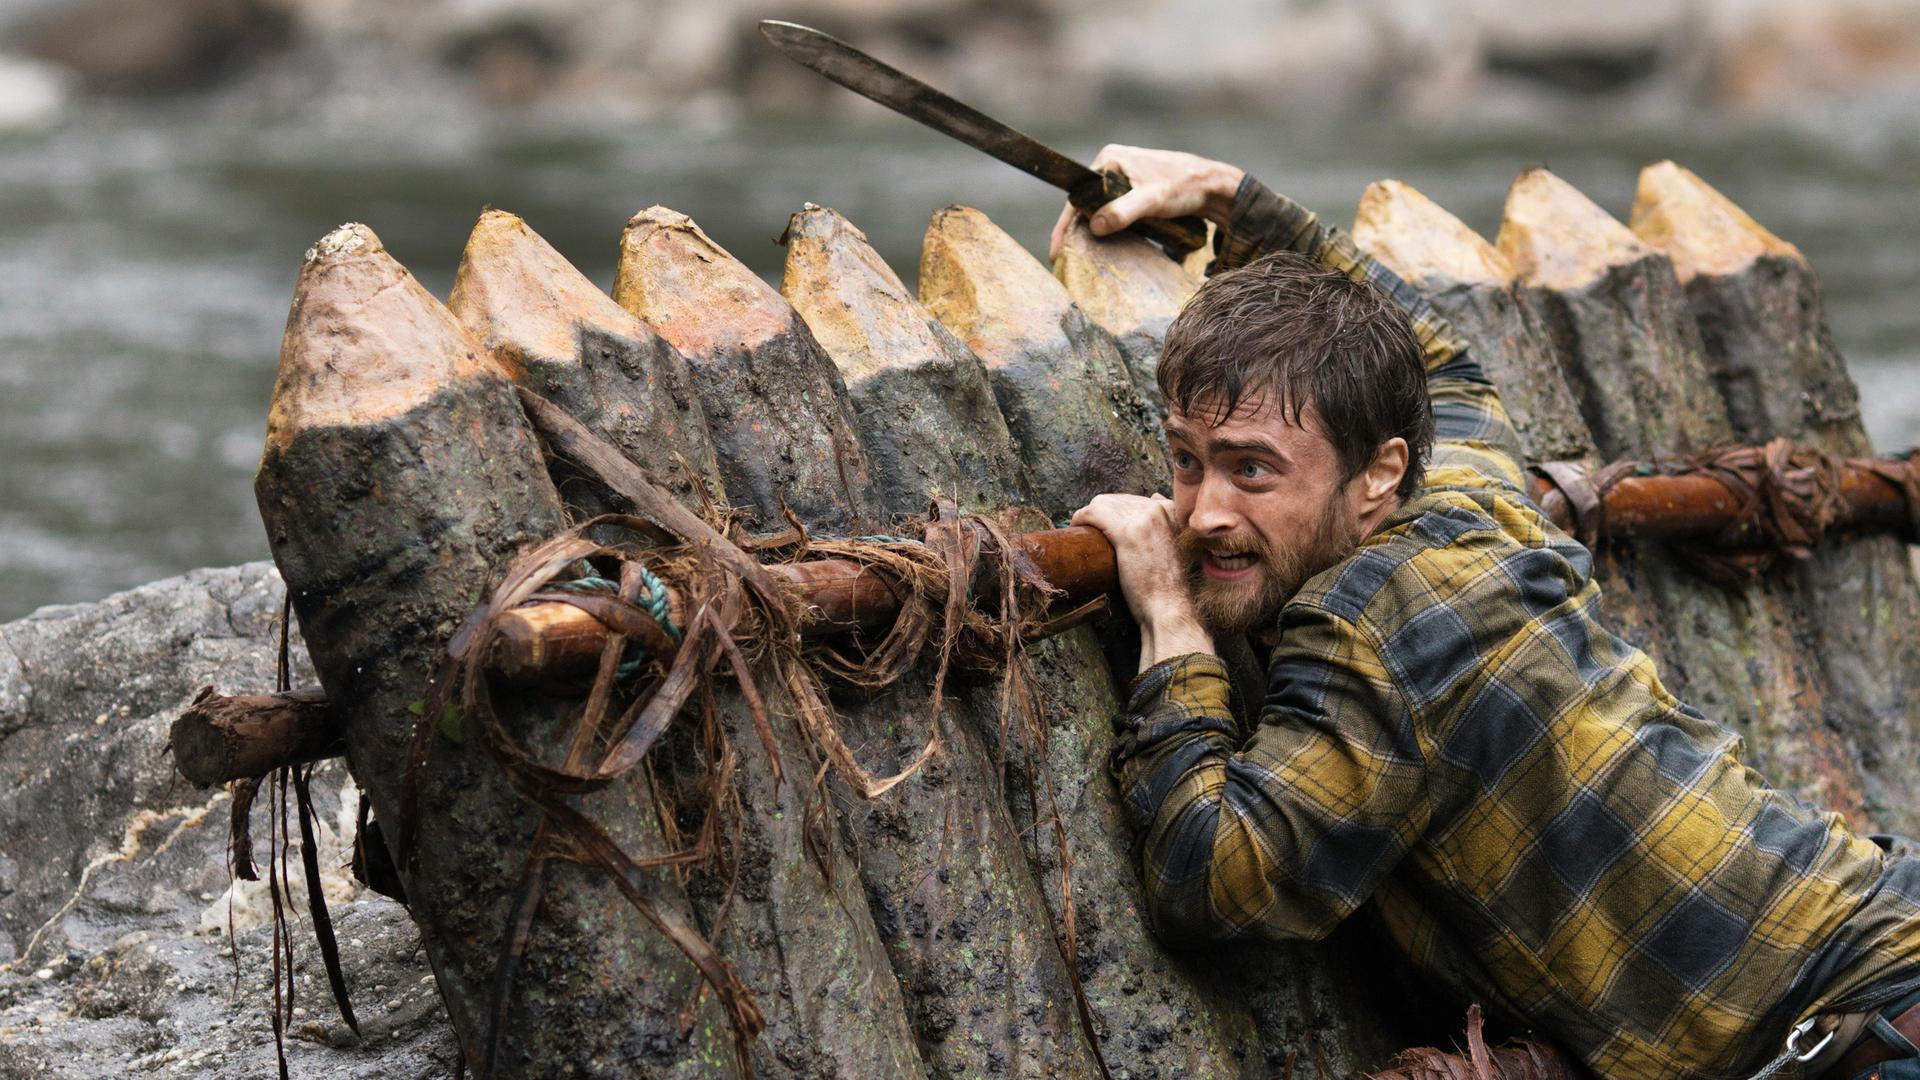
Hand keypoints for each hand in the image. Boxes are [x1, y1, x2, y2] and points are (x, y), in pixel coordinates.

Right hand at [1049, 145, 1244, 259]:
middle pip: (1085, 203)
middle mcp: (1112, 165)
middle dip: (1076, 231)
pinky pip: (1113, 210)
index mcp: (1110, 159)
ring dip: (1092, 231)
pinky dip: (1108, 228)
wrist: (1213, 185)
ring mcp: (1123, 178)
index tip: (1057, 252)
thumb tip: (1093, 226)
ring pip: (1099, 209)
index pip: (1078, 195)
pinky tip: (1104, 245)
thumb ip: (1122, 212)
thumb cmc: (1184, 186)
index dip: (1065, 225)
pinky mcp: (1134, 190)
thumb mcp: (1151, 200)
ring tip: (1081, 257)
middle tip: (1067, 260)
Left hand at [1071, 493, 1214, 669]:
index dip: (1116, 511)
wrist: (1169, 608)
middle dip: (1101, 513)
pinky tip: (1075, 526)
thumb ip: (1166, 525)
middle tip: (1090, 530)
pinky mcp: (1127, 533)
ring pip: (1104, 503)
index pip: (1134, 500)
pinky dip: (1081, 518)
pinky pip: (1094, 514)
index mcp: (1172, 511)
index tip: (1106, 525)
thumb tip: (1154, 497)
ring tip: (1081, 531)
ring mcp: (1143, 519)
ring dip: (1088, 515)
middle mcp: (1158, 509)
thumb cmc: (1168, 587)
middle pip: (1117, 500)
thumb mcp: (1172, 548)